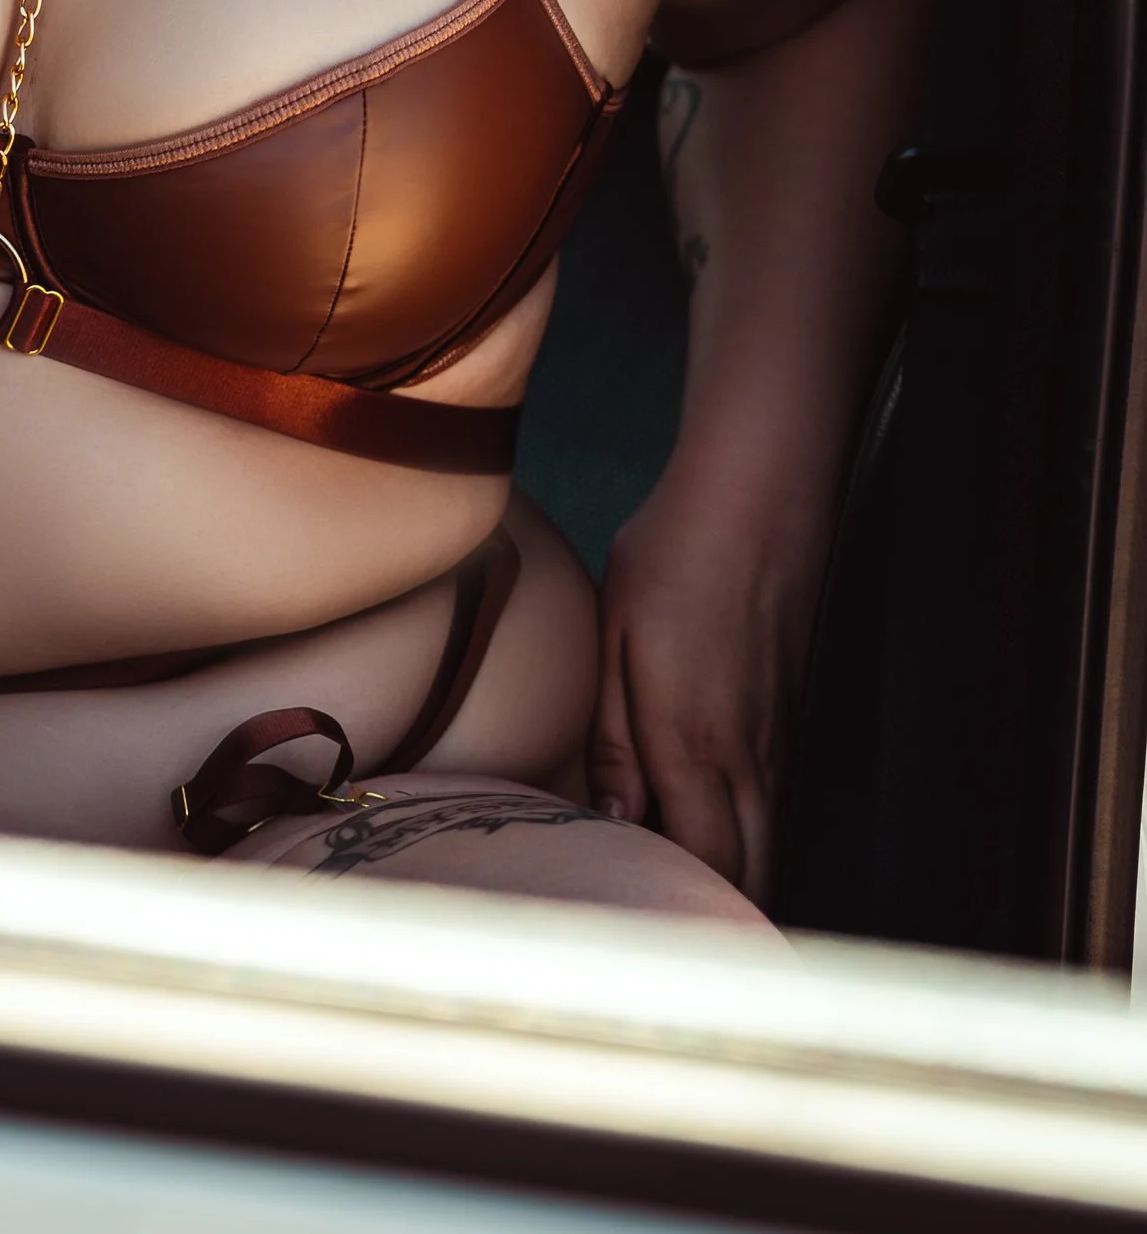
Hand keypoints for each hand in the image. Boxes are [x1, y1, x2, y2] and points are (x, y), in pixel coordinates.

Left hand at [586, 473, 821, 897]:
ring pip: (776, 843)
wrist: (757, 497)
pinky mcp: (798, 716)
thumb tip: (615, 820)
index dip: (680, 905)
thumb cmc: (672, 558)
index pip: (705, 864)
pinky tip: (717, 823)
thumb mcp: (614, 635)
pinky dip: (757, 833)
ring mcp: (783, 739)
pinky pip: (782, 804)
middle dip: (715, 908)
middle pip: (754, 873)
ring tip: (683, 883)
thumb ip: (613, 736)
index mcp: (694, 742)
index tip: (640, 914)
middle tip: (662, 914)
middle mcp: (751, 756)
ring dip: (739, 873)